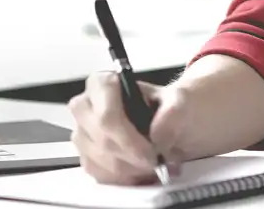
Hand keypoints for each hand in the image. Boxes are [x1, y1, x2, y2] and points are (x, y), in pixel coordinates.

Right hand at [68, 71, 193, 184]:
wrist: (175, 121)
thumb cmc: (171, 106)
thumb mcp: (180, 99)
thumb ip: (172, 111)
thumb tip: (156, 137)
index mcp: (103, 84)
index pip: (105, 115)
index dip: (127, 139)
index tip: (152, 152)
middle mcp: (86, 107)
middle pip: (100, 140)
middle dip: (130, 158)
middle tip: (156, 163)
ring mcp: (83, 133)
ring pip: (98, 160)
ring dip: (129, 170)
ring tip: (154, 167)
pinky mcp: (88, 155)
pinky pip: (98, 174)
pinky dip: (123, 179)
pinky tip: (141, 173)